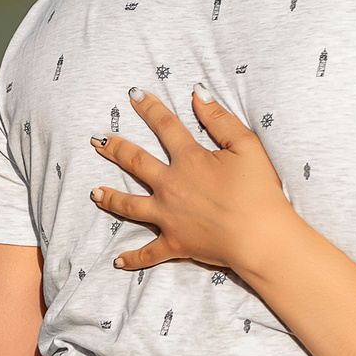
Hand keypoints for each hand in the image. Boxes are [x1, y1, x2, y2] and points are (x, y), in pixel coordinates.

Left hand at [91, 88, 297, 274]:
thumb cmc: (259, 191)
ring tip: (94, 193)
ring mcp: (169, 217)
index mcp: (189, 160)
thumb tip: (198, 94)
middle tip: (97, 141)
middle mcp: (171, 186)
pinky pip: (149, 253)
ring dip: (110, 198)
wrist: (261, 237)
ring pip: (130, 206)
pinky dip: (133, 258)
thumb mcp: (246, 146)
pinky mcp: (175, 243)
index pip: (165, 126)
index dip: (150, 108)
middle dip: (115, 149)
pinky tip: (118, 261)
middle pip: (135, 162)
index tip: (134, 96)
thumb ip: (220, 119)